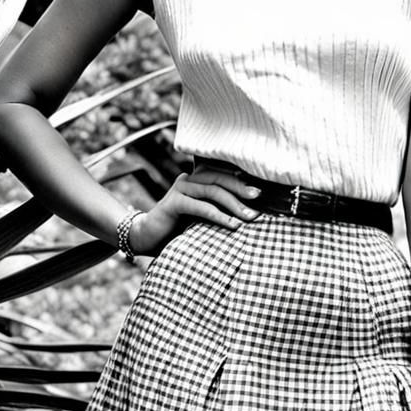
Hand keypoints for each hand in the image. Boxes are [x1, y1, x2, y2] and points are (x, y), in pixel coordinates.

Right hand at [129, 166, 261, 255]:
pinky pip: (200, 206)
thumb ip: (219, 209)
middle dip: (241, 188)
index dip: (242, 179)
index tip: (262, 189)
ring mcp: (180, 188)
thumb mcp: (203, 217)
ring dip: (233, 203)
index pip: (223, 173)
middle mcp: (189, 179)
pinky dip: (218, 215)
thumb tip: (251, 212)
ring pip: (212, 190)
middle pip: (220, 178)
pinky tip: (232, 225)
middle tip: (259, 197)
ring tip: (249, 216)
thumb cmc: (179, 228)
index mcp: (198, 179)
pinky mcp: (173, 202)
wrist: (147, 237)